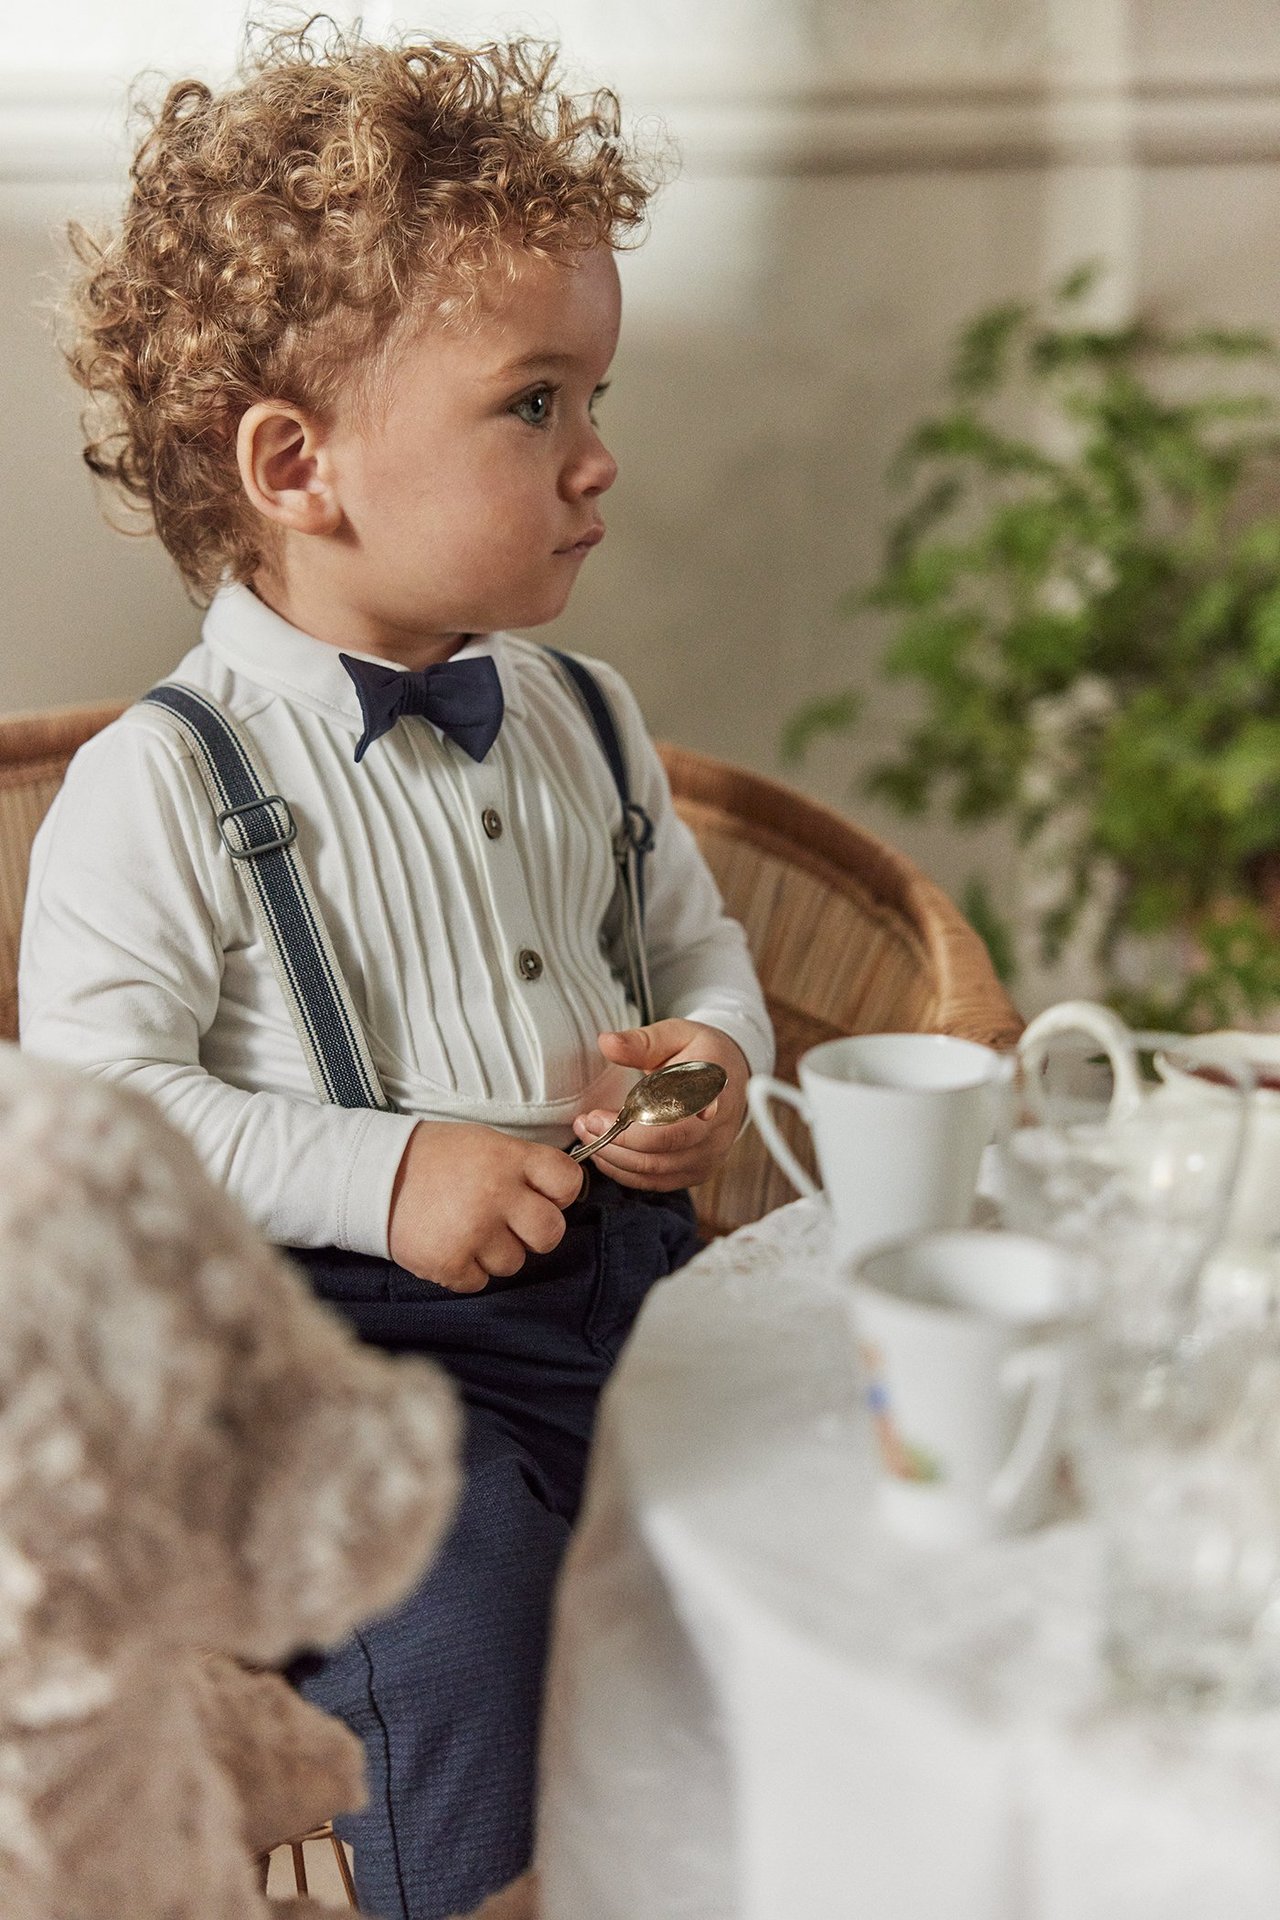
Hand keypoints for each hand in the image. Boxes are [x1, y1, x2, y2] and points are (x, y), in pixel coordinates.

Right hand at [388, 1120, 583, 1291]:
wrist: (373, 1174)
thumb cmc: (437, 1159)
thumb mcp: (485, 1143)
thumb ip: (523, 1167)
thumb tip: (560, 1196)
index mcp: (509, 1158)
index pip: (568, 1182)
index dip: (560, 1194)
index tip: (542, 1195)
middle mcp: (496, 1193)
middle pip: (550, 1233)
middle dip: (534, 1233)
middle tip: (506, 1222)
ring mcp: (473, 1231)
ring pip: (514, 1263)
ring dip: (494, 1253)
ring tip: (465, 1228)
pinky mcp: (448, 1262)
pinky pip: (479, 1282)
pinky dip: (465, 1270)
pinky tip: (448, 1244)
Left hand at [571, 1018, 749, 1191]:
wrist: (733, 1076)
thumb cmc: (701, 1053)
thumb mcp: (675, 1034)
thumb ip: (641, 1041)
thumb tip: (606, 1042)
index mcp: (714, 1090)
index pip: (675, 1121)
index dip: (633, 1127)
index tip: (596, 1115)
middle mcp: (715, 1130)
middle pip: (659, 1151)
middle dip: (613, 1142)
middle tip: (584, 1123)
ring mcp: (708, 1155)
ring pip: (652, 1170)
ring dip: (612, 1156)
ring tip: (586, 1133)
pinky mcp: (697, 1171)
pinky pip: (654, 1181)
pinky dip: (623, 1171)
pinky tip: (604, 1152)